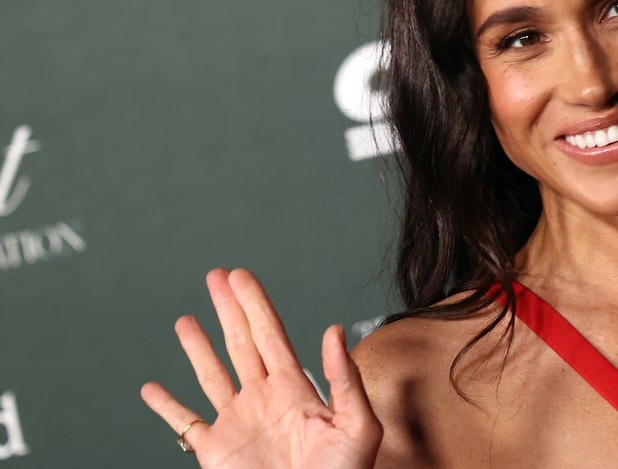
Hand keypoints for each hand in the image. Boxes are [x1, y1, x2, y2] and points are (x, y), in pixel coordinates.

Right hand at [141, 269, 382, 467]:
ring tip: (185, 320)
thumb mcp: (357, 426)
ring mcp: (238, 423)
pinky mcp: (216, 451)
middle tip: (216, 274)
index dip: (255, 304)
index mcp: (296, 389)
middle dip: (229, 309)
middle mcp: (264, 399)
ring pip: (212, 375)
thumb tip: (333, 330)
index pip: (271, 335)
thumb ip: (345, 379)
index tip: (240, 275)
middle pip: (241, 343)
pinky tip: (152, 388)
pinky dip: (166, 407)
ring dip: (197, 348)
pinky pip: (185, 424)